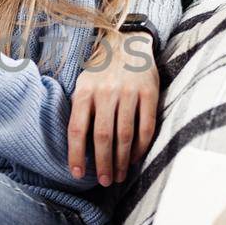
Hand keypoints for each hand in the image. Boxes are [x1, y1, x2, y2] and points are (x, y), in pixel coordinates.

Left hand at [67, 29, 158, 185]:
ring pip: (125, 135)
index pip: (77, 130)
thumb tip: (76, 146)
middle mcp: (106, 92)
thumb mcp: (83, 83)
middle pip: (103, 137)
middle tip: (104, 182)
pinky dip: (140, 147)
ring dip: (121, 161)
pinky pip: (146, 127)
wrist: (128, 42)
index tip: (77, 174)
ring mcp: (129, 92)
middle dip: (103, 164)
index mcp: (85, 91)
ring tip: (118, 176)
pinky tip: (134, 159)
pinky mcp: (149, 93)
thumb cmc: (101, 70)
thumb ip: (80, 110)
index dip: (76, 155)